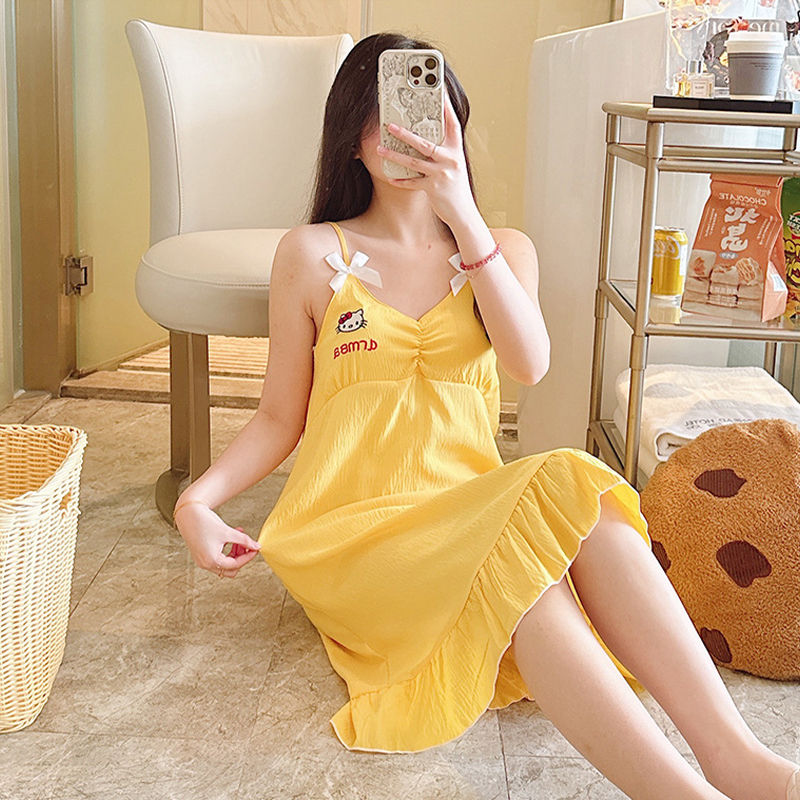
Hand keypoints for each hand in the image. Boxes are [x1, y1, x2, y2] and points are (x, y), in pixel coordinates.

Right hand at [175, 504, 260, 578]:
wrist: (188, 513)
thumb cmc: (205, 522)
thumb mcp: (228, 532)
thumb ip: (244, 540)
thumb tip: (257, 546)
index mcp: (211, 560)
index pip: (236, 564)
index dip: (248, 556)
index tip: (256, 548)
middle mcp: (205, 564)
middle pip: (230, 569)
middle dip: (241, 557)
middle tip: (246, 544)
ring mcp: (202, 560)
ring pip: (225, 564)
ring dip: (234, 553)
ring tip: (239, 538)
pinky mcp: (201, 555)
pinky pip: (218, 558)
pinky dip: (227, 550)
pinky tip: (232, 538)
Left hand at [376, 92, 479, 228]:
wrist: (463, 212)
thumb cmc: (456, 186)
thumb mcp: (454, 164)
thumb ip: (443, 150)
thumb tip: (425, 135)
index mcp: (456, 149)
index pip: (451, 123)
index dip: (445, 107)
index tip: (437, 91)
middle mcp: (450, 159)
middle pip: (425, 143)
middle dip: (406, 134)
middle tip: (389, 125)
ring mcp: (442, 174)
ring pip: (414, 162)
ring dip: (395, 156)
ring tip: (380, 149)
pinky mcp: (434, 189)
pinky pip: (413, 183)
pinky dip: (401, 180)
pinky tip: (389, 177)